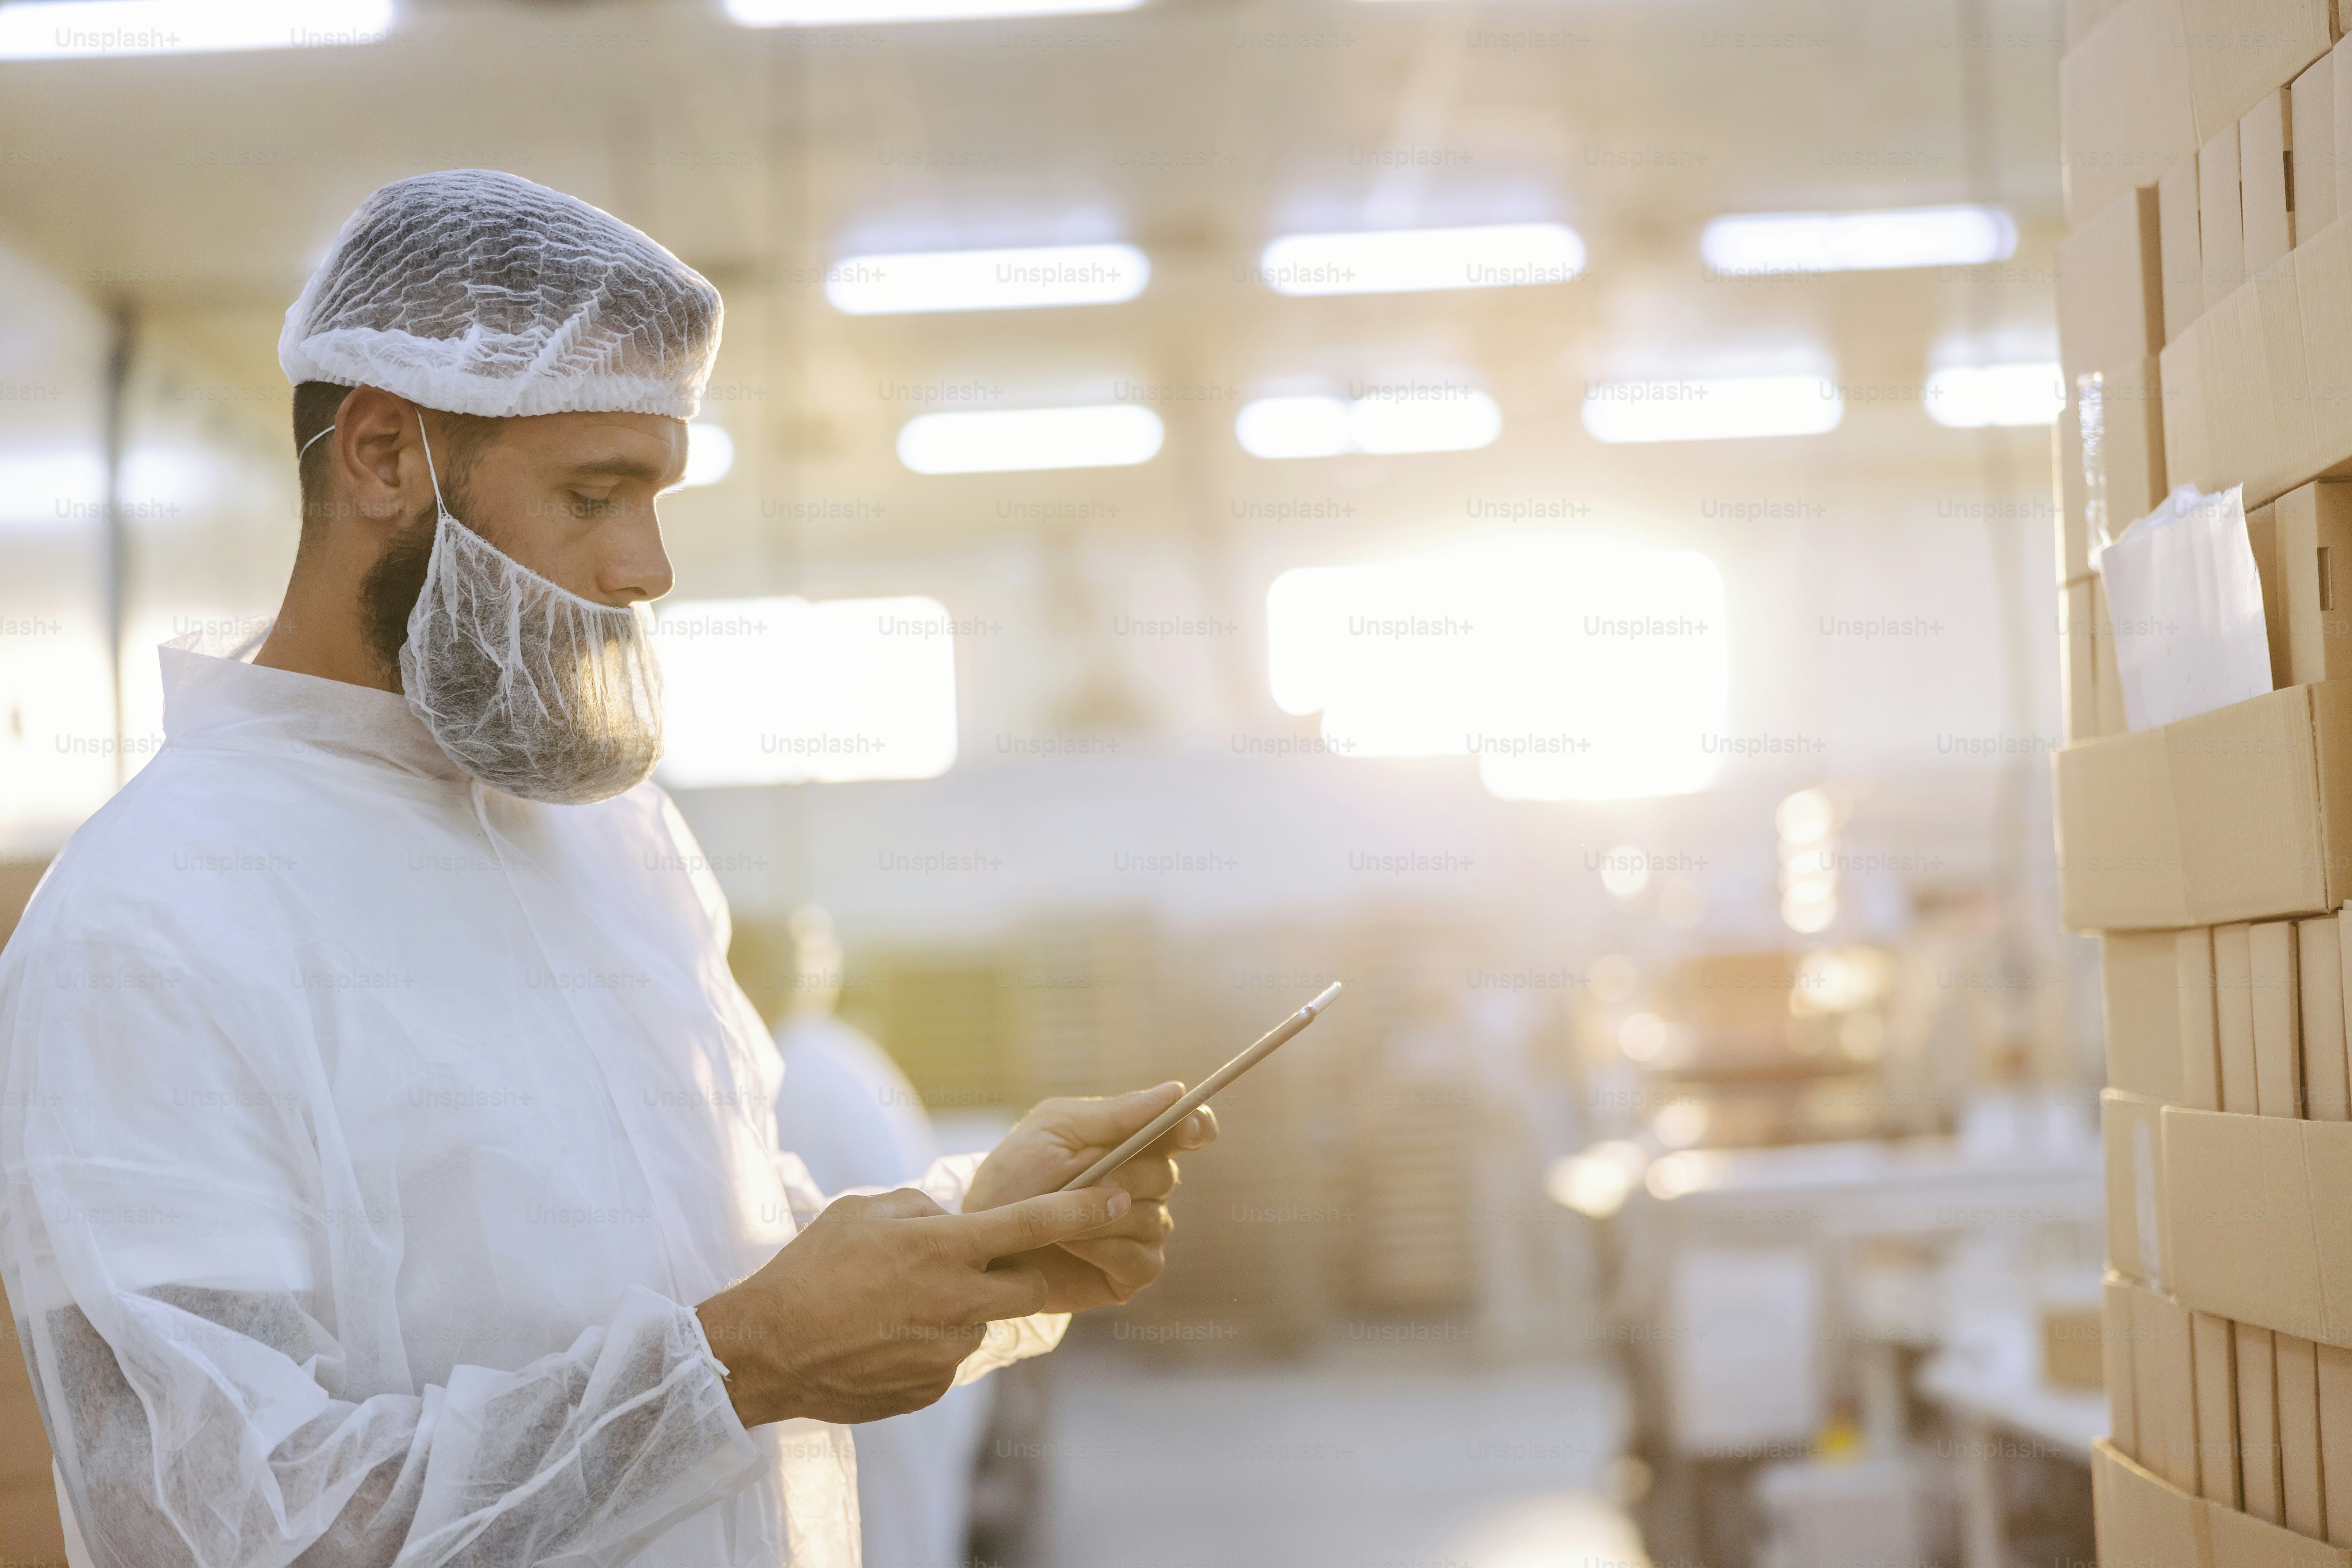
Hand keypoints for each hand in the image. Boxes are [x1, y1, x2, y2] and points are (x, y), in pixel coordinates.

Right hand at [696, 1182, 1128, 1427]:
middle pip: (1032, 1283)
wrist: (769, 1349)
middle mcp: (959, 1299)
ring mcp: (950, 1347)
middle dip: (1025, 1270)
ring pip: (986, 1320)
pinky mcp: (934, 1385)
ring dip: (963, 1308)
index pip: (1036, 1222)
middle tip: (984, 1263)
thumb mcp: (866, 1211)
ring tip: (902, 1305)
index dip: (1085, 1208)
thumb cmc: (812, 1269)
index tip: (1122, 1196)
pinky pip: (952, 1355)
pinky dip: (932, 1342)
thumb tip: (953, 1218)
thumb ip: (923, 1209)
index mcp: (945, 1246)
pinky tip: (888, 1337)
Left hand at [960, 1083, 1220, 1312]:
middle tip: (1075, 1182)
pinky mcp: (1132, 1271)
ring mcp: (1143, 1229)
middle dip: (1119, 1177)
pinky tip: (1070, 1243)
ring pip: (1152, 1219)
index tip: (1188, 1130)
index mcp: (1132, 1142)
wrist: (982, 1239)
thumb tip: (1175, 1093)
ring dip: (1098, 1217)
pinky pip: (1142, 1259)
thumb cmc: (1014, 1176)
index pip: (1187, 1129)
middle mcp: (1146, 1185)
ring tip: (1056, 1218)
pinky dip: (1103, 1250)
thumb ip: (1114, 1114)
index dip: (1196, 1127)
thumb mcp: (1053, 1131)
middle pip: (1164, 1174)